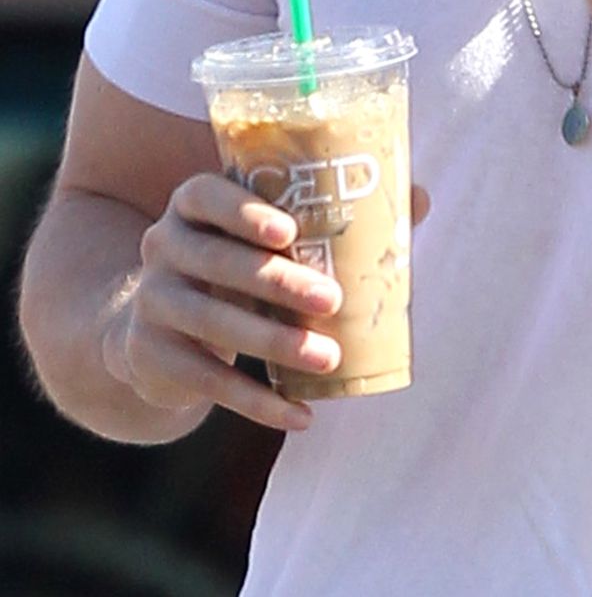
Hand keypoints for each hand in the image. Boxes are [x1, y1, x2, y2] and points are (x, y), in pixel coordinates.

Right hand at [101, 173, 430, 431]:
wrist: (156, 329)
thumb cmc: (236, 267)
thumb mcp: (266, 240)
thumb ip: (333, 217)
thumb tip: (420, 199)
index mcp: (192, 205)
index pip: (207, 195)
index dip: (244, 211)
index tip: (289, 232)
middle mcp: (162, 245)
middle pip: (218, 262)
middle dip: (279, 283)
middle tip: (332, 300)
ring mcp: (151, 301)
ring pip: (214, 321)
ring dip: (275, 343)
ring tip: (328, 358)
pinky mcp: (150, 355)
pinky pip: (207, 380)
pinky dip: (256, 401)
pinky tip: (300, 415)